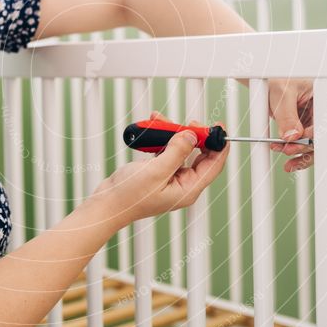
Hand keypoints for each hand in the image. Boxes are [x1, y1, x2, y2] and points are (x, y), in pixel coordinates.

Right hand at [93, 111, 228, 227]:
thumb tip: (192, 136)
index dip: (219, 145)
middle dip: (195, 136)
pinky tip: (153, 130)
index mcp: (188, 189)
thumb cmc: (129, 195)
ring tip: (160, 121)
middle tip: (189, 122)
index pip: (213, 165)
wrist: (106, 204)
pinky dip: (162, 140)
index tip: (219, 126)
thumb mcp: (156, 171)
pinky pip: (167, 152)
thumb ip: (177, 152)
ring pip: (182, 151)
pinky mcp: (159, 173)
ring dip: (173, 134)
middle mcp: (183, 185)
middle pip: (200, 156)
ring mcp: (171, 178)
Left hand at [268, 78, 313, 172]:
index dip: (312, 134)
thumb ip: (286, 115)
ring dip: (300, 154)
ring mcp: (312, 121)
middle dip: (303, 146)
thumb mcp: (281, 94)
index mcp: (322, 97)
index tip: (297, 140)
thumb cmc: (277, 78)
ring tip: (286, 158)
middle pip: (319, 136)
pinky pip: (303, 144)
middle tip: (287, 149)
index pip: (323, 121)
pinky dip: (296, 153)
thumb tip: (291, 137)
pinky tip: (290, 162)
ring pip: (312, 144)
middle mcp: (320, 111)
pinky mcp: (303, 128)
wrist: (266, 80)